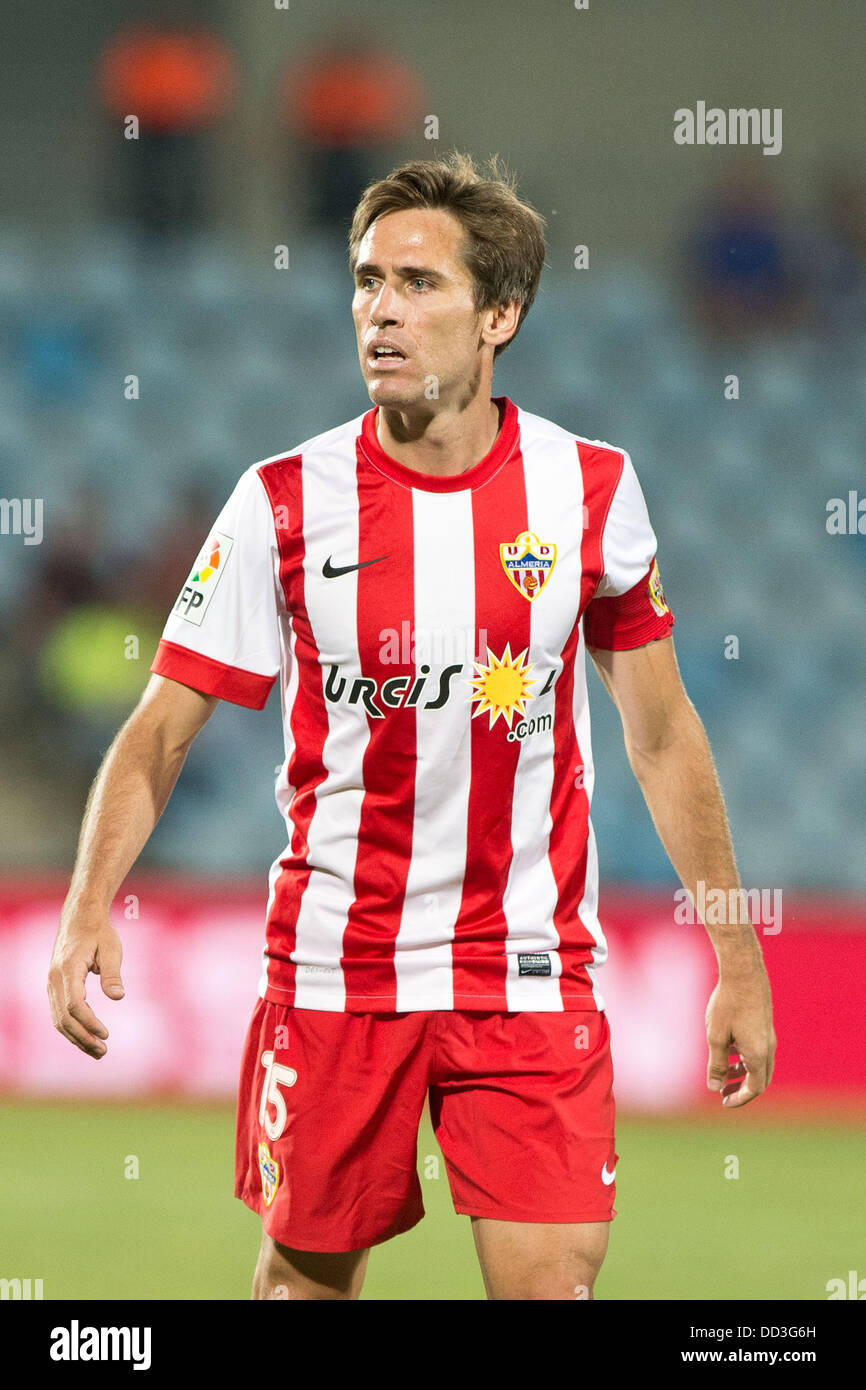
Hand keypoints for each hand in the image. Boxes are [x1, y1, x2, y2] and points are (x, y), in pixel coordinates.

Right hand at [48, 910, 124, 1058]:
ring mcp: (52, 984)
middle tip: (103, 1052)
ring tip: (97, 1051)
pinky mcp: (56, 987)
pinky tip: (87, 1037)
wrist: (79, 918)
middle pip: (64, 1017)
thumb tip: (118, 997)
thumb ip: (112, 973)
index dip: (88, 1022)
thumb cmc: (99, 932)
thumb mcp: (111, 948)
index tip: (105, 1034)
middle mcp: (55, 979)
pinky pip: (59, 1013)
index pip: (74, 1004)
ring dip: (76, 1037)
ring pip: (59, 1019)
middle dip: (82, 1037)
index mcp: (68, 969)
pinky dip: (72, 1028)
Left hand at [705, 968, 775, 1107]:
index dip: (740, 1099)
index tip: (723, 1102)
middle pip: (760, 1079)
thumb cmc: (728, 1004)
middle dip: (742, 1089)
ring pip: (759, 1065)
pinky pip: (758, 1050)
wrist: (744, 973)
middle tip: (723, 1093)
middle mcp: (768, 1048)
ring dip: (743, 1074)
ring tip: (724, 1075)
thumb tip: (714, 1088)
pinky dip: (745, 1059)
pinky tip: (729, 1051)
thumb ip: (717, 1064)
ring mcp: (768, 1036)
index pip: (754, 1088)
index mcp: (758, 1054)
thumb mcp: (716, 1036)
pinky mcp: (764, 1025)